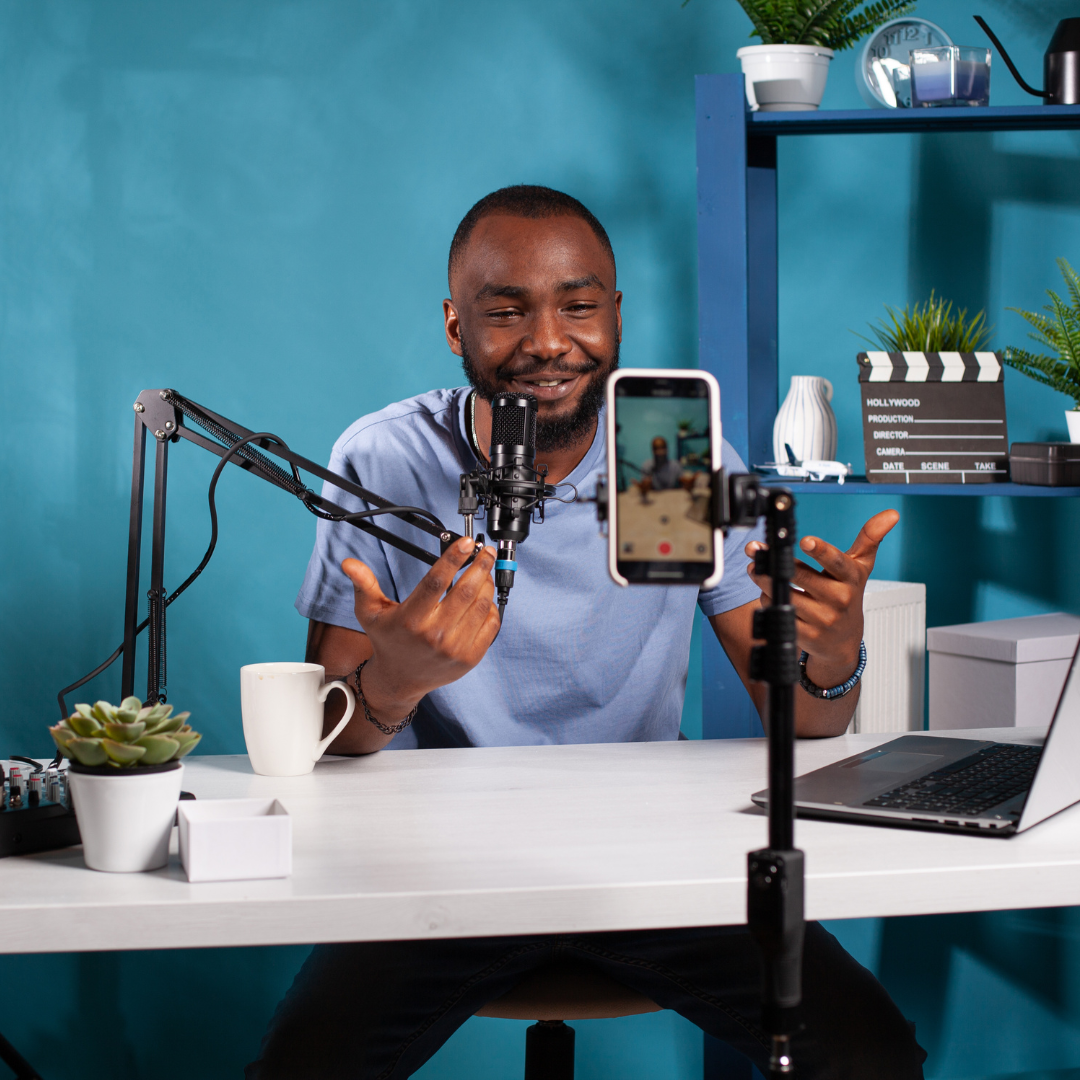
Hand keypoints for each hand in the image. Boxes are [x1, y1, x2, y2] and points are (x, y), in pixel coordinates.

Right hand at [342, 538, 499, 719]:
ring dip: (486, 583)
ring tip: (484, 571)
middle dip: (480, 565)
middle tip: (485, 552)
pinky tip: (485, 597)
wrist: (400, 679)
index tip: (466, 543)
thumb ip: (364, 585)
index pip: (436, 581)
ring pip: (481, 605)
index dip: (453, 558)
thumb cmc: (387, 641)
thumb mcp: (370, 613)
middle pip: (466, 590)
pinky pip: (490, 625)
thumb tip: (349, 564)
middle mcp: (434, 634)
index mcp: (411, 618)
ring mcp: (455, 647)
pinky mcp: (470, 657)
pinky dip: (491, 607)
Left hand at [746, 509, 899, 685]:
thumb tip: (891, 514)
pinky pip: (779, 611)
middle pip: (802, 577)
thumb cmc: (848, 596)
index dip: (821, 551)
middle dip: (777, 563)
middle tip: (756, 551)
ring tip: (757, 569)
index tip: (805, 540)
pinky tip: (768, 593)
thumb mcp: (860, 568)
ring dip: (766, 581)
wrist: (843, 640)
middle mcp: (838, 599)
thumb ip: (870, 538)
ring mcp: (822, 619)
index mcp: (850, 579)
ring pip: (785, 594)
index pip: (837, 562)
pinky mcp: (806, 634)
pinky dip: (768, 600)